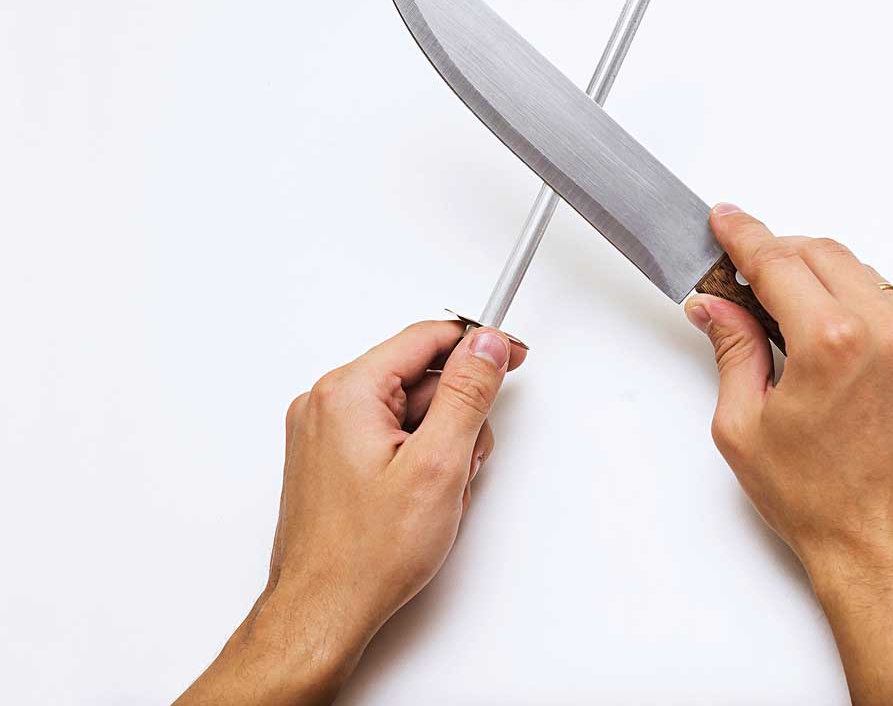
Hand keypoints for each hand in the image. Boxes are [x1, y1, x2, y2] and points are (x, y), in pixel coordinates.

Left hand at [175, 321, 525, 705]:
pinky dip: (415, 458)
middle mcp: (326, 404)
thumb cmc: (365, 555)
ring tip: (437, 493)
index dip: (478, 345)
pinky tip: (419, 497)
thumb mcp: (438, 465)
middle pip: (418, 377)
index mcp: (346, 392)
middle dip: (455, 415)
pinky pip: (387, 435)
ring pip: (407, 411)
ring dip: (438, 443)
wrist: (321, 614)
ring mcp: (322, 432)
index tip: (510, 354)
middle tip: (463, 461)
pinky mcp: (329, 458)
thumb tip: (486, 345)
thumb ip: (467, 394)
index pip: (426, 339)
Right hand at [685, 204, 892, 705]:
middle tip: (750, 271)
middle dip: (782, 252)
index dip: (744, 235)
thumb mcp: (746, 428)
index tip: (726, 221)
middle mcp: (889, 332)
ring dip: (827, 282)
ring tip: (796, 316)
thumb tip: (715, 307)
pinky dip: (868, 314)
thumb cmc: (822, 505)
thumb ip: (732, 350)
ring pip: (869, 279)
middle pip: (825, 255)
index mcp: (832, 342)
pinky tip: (844, 349)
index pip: (777, 261)